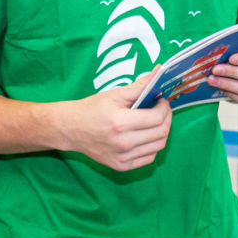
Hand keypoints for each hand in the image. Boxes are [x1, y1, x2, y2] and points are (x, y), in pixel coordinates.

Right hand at [55, 73, 171, 170]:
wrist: (71, 129)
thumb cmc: (92, 109)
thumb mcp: (115, 94)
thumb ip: (140, 85)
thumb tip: (160, 71)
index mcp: (121, 123)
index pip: (157, 118)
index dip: (164, 107)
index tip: (161, 100)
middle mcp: (123, 143)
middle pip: (161, 133)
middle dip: (167, 118)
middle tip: (162, 109)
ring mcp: (123, 157)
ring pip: (158, 147)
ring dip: (162, 132)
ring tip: (155, 122)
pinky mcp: (121, 166)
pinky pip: (148, 158)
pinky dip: (152, 146)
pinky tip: (146, 136)